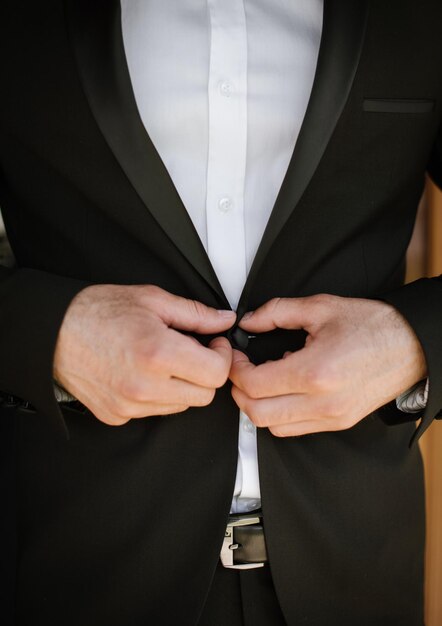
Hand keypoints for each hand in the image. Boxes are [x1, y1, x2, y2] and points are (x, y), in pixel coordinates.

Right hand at [54, 284, 235, 424]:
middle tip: (194, 351)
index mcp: (157, 354)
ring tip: (165, 360)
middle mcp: (144, 386)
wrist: (53, 331)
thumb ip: (196, 313)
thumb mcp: (152, 299)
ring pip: (182, 405)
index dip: (222, 356)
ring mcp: (129, 406)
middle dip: (206, 372)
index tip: (214, 344)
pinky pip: (155, 412)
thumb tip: (224, 320)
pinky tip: (144, 373)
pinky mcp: (117, 416)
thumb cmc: (97, 311)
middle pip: (204, 395)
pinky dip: (159, 395)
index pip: (216, 374)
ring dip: (184, 385)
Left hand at [230, 295, 426, 436]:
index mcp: (316, 372)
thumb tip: (249, 322)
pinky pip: (294, 429)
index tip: (235, 356)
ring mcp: (332, 417)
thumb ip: (277, 312)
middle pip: (257, 413)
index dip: (235, 370)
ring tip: (260, 380)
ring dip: (257, 406)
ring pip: (273, 427)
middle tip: (240, 370)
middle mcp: (323, 402)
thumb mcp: (321, 307)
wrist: (411, 346)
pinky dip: (278, 414)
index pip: (254, 384)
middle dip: (239, 391)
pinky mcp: (339, 423)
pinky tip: (284, 390)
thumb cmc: (373, 326)